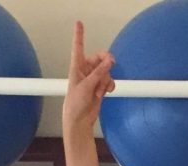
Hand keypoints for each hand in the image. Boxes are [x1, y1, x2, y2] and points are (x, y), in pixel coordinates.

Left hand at [62, 21, 115, 136]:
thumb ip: (99, 72)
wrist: (80, 120)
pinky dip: (109, 86)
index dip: (79, 35)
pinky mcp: (100, 86)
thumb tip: (110, 61)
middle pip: (100, 58)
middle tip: (111, 63)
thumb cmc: (76, 103)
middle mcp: (85, 70)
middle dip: (106, 64)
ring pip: (107, 71)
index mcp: (76, 66)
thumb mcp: (86, 86)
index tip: (79, 23)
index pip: (78, 47)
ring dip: (106, 80)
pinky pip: (110, 80)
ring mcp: (94, 78)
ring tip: (99, 91)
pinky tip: (106, 93)